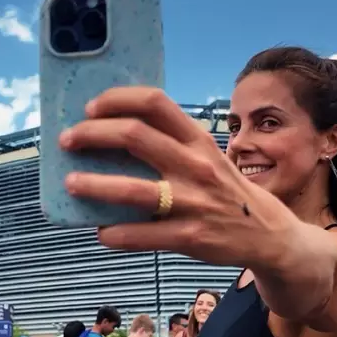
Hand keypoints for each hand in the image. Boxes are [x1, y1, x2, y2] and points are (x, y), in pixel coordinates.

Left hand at [59, 87, 295, 264]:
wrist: (268, 234)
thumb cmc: (226, 190)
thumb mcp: (207, 156)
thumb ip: (171, 144)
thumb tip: (114, 134)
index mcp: (197, 139)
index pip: (155, 103)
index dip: (117, 100)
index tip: (90, 108)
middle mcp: (196, 165)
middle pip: (135, 136)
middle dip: (92, 134)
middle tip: (69, 141)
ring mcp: (193, 202)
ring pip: (133, 190)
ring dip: (94, 184)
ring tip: (71, 183)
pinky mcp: (190, 236)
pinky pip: (143, 235)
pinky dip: (115, 234)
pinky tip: (101, 232)